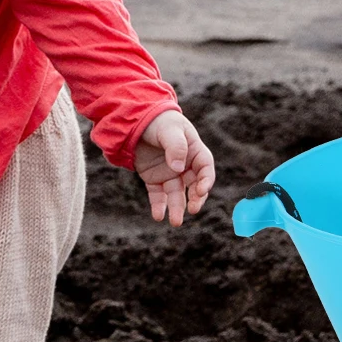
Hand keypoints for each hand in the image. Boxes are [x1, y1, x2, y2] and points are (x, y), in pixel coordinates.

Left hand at [134, 110, 214, 226]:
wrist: (135, 120)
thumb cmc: (158, 121)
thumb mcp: (169, 129)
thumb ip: (176, 146)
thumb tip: (178, 168)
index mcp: (194, 151)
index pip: (205, 168)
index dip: (206, 180)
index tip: (201, 190)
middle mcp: (184, 165)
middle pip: (194, 185)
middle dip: (195, 199)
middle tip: (193, 209)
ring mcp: (169, 173)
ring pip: (176, 194)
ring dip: (177, 208)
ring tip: (175, 222)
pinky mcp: (154, 179)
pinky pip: (158, 195)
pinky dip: (159, 206)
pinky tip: (158, 215)